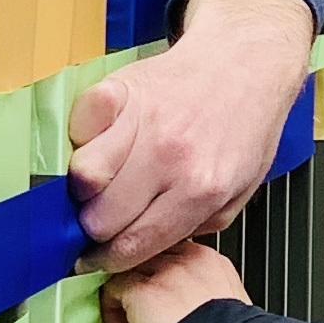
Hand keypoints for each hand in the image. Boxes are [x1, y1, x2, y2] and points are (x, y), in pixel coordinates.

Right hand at [69, 0, 315, 269]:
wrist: (245, 62)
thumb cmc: (243, 126)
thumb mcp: (239, 191)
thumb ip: (194, 225)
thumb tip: (145, 246)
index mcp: (200, 190)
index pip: (132, 245)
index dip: (106, 260)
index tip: (94, 259)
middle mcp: (168, 157)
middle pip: (100, 218)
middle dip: (95, 228)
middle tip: (101, 220)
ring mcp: (141, 120)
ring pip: (82, 176)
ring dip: (84, 187)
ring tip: (100, 183)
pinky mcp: (120, 89)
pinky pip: (78, 126)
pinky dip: (82, 138)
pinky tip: (101, 142)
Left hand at [104, 242, 249, 322]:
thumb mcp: (222, 316)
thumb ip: (201, 302)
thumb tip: (185, 312)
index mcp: (212, 264)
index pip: (173, 256)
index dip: (158, 280)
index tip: (156, 306)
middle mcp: (189, 260)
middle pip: (149, 258)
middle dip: (139, 285)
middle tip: (136, 316)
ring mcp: (165, 271)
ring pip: (128, 270)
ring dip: (123, 299)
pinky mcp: (143, 289)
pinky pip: (113, 288)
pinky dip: (111, 312)